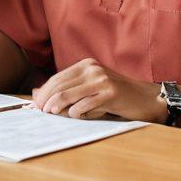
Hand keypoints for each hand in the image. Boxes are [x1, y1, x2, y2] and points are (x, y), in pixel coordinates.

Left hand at [32, 59, 160, 120]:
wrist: (144, 98)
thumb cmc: (115, 95)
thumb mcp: (91, 89)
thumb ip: (67, 90)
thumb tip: (36, 94)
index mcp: (86, 65)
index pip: (58, 78)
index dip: (44, 92)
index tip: (35, 104)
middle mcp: (92, 69)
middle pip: (60, 85)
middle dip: (47, 100)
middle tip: (40, 112)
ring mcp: (101, 80)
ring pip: (69, 95)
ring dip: (58, 107)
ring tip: (52, 114)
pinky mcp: (110, 93)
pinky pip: (85, 105)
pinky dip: (77, 113)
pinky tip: (76, 116)